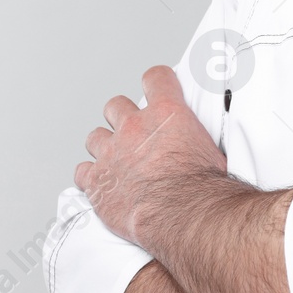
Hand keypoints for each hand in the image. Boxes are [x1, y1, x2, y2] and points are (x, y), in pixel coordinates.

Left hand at [77, 65, 225, 251]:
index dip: (155, 82)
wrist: (184, 213)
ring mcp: (112, 153)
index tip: (155, 88)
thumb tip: (206, 144)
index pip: (155, 78)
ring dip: (103, 146)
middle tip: (131, 133)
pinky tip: (101, 185)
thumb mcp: (211, 148)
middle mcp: (135, 127)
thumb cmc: (203, 187)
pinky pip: (81, 171)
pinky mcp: (97, 181)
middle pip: (115, 105)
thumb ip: (196, 138)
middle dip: (121, 117)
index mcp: (167, 113)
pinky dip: (90, 177)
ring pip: (95, 137)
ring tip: (114, 160)